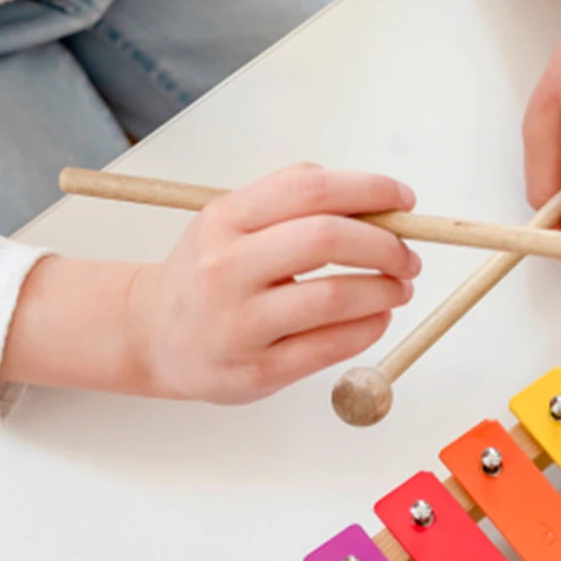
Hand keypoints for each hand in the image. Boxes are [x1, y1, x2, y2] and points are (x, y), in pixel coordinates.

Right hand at [2, 165, 419, 401]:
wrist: (151, 337)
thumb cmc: (209, 274)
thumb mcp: (231, 221)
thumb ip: (291, 200)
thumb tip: (373, 200)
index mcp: (224, 219)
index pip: (311, 189)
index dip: (370, 190)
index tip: (404, 201)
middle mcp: (225, 267)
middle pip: (327, 239)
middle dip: (386, 245)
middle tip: (408, 256)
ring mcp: (238, 323)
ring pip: (334, 298)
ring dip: (384, 290)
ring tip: (399, 288)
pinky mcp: (255, 370)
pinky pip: (330, 347)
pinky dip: (368, 329)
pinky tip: (376, 319)